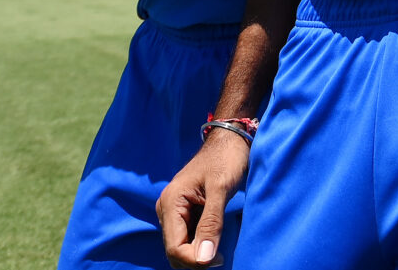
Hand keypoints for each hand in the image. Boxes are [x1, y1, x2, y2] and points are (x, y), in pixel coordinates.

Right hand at [156, 130, 249, 267]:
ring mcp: (174, 211)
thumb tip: (203, 259)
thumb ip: (211, 223)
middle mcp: (166, 209)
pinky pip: (187, 237)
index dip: (195, 260)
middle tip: (221, 257)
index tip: (219, 260)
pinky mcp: (184, 212)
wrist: (230, 139)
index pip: (175, 248)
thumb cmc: (226, 158)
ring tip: (220, 250)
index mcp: (171, 203)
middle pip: (174, 251)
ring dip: (198, 254)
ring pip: (180, 246)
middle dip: (195, 260)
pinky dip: (200, 244)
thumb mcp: (221, 188)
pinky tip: (215, 240)